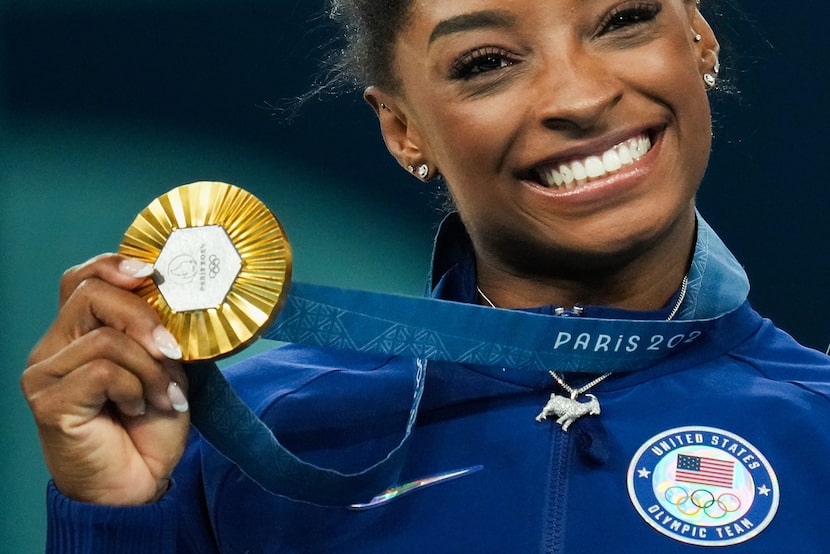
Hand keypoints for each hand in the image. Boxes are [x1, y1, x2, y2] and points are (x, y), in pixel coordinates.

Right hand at [21, 254, 190, 504]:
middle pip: (90, 293)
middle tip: (173, 348)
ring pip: (105, 338)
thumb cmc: (150, 425)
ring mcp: (45, 373)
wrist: (138, 483)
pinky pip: (101, 370)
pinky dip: (134, 387)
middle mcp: (55, 347)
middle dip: (143, 316)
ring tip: (163, 397)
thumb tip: (171, 297)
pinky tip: (138, 409)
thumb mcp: (164, 367)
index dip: (114, 265)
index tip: (152, 271)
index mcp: (80, 333)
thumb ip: (158, 332)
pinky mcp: (48, 401)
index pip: (83, 280)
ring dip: (149, 368)